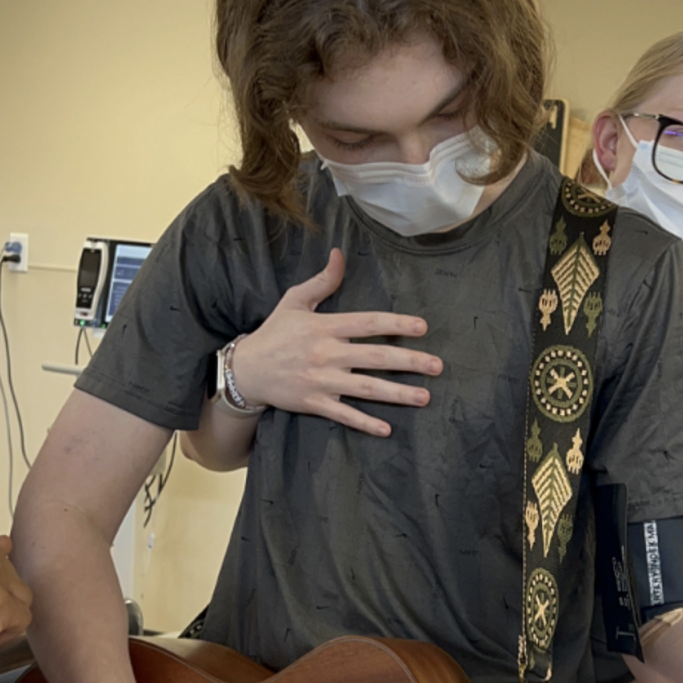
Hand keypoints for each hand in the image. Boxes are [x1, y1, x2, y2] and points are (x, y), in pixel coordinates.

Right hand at [231, 249, 442, 436]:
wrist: (245, 370)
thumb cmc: (275, 333)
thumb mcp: (295, 301)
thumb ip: (323, 281)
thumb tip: (340, 254)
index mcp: (325, 327)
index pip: (368, 322)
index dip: (396, 323)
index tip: (422, 327)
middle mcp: (327, 354)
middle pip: (375, 356)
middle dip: (409, 362)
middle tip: (437, 366)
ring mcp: (321, 381)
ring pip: (366, 388)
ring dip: (397, 394)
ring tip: (424, 396)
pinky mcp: (314, 403)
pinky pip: (344, 415)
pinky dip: (365, 423)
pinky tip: (387, 428)